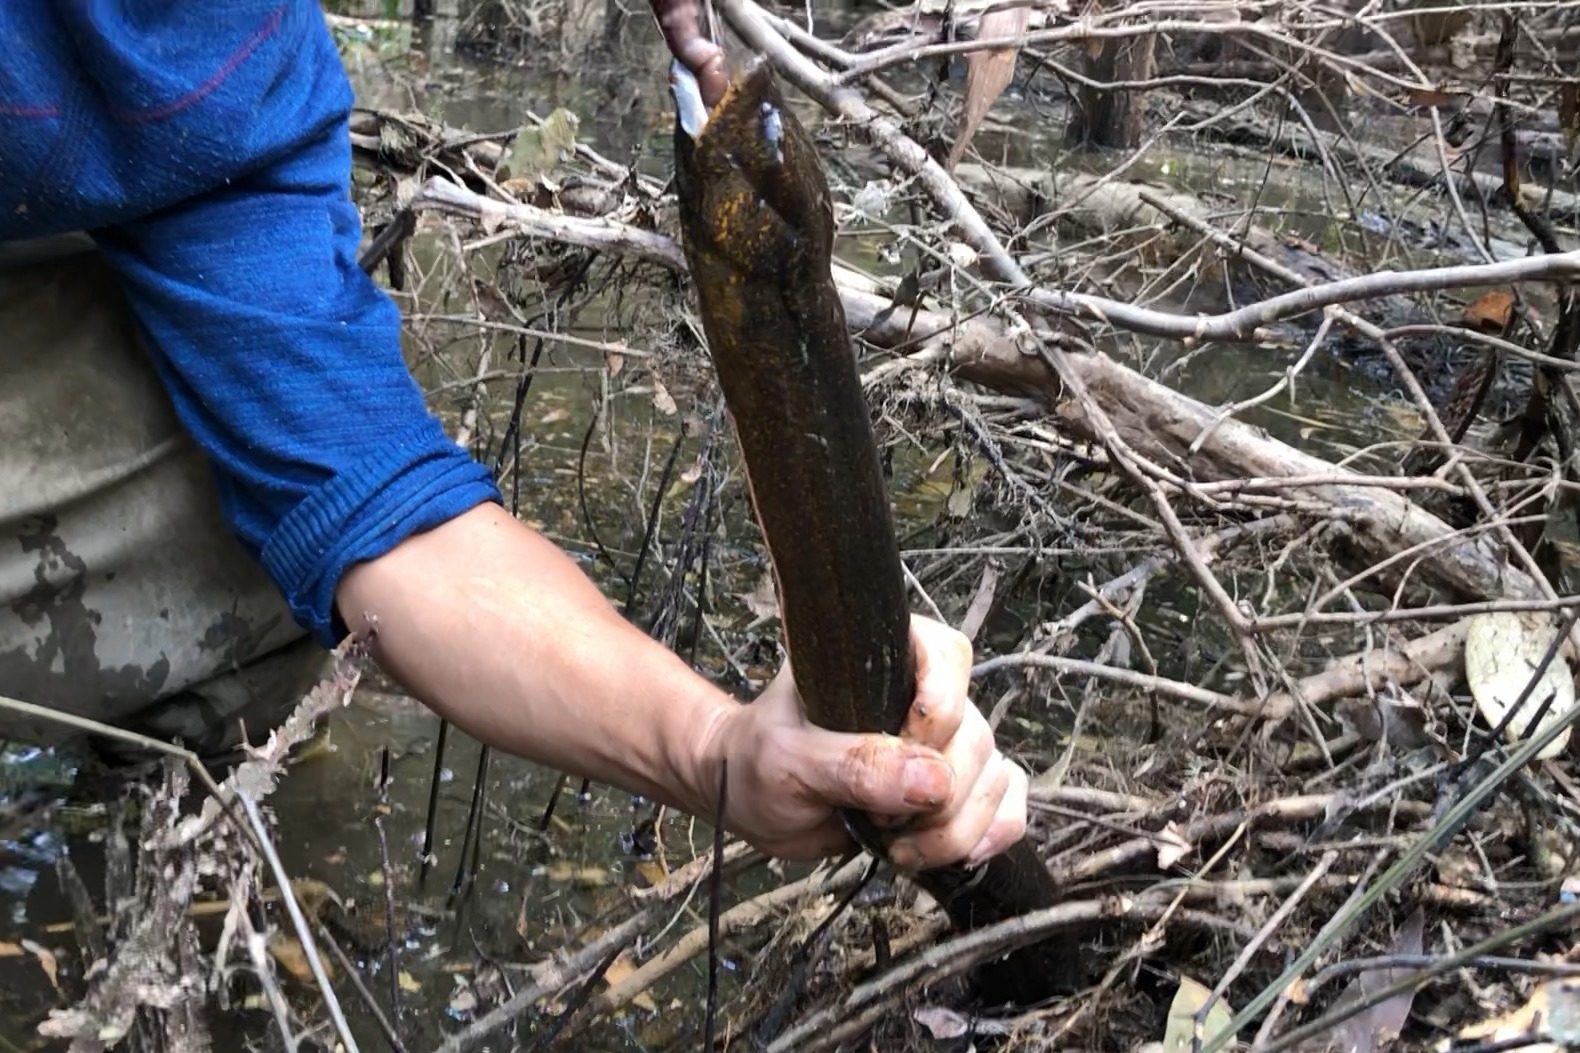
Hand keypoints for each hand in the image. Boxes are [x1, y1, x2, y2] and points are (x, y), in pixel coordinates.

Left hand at [694, 615, 1027, 867]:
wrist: (749, 799)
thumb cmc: (758, 758)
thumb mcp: (790, 759)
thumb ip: (856, 766)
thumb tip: (935, 782)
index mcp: (883, 658)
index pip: (947, 657)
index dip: (940, 708)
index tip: (906, 747)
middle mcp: (923, 692)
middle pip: (975, 735)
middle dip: (941, 795)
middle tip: (883, 821)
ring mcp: (942, 743)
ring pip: (993, 776)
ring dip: (958, 826)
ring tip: (901, 848)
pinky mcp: (952, 787)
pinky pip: (1004, 802)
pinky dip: (991, 831)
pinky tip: (960, 854)